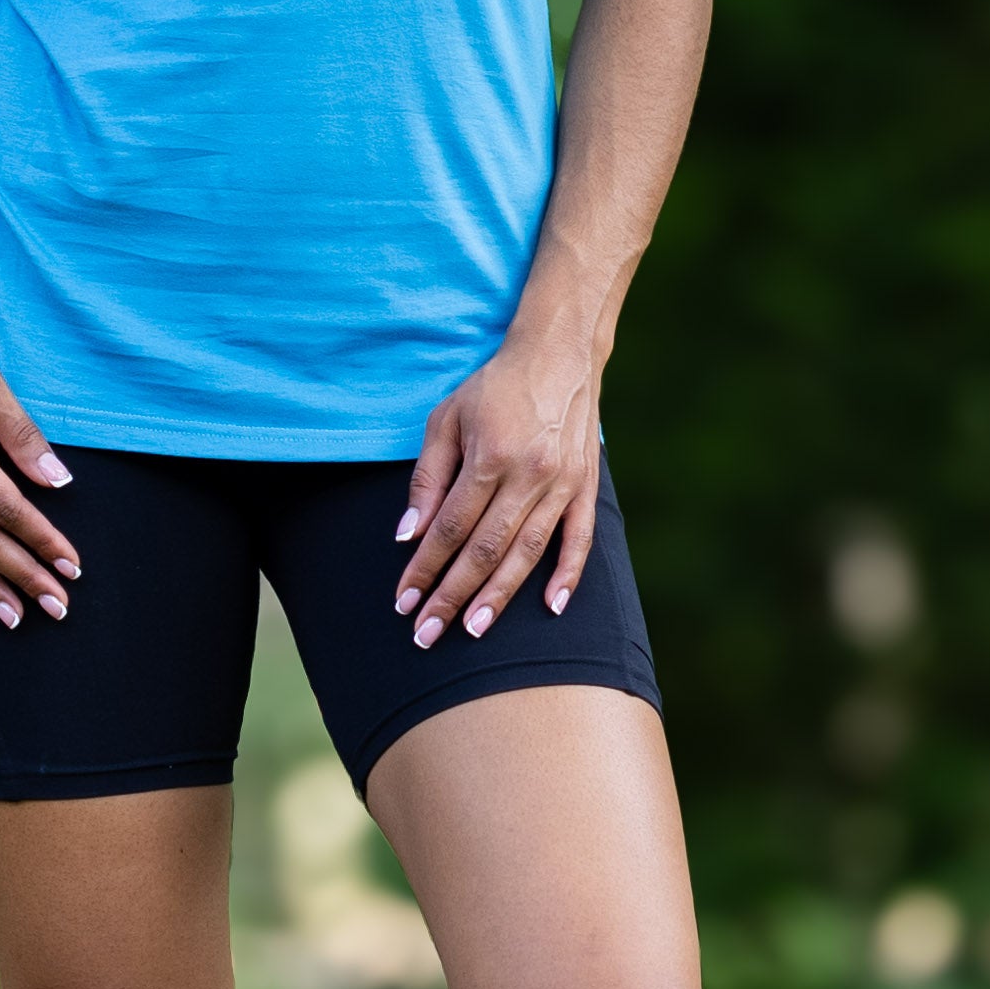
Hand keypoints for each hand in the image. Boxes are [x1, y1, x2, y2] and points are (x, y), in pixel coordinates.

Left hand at [392, 329, 601, 646]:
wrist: (559, 353)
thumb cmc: (493, 387)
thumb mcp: (446, 419)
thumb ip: (427, 478)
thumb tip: (410, 534)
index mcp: (490, 456)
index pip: (451, 528)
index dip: (425, 568)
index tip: (404, 602)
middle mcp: (529, 474)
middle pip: (485, 550)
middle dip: (452, 597)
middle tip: (427, 635)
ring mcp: (562, 483)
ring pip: (527, 553)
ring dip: (499, 596)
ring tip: (472, 630)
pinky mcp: (585, 485)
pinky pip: (579, 538)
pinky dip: (568, 575)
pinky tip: (550, 607)